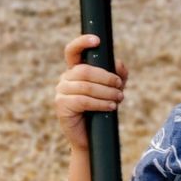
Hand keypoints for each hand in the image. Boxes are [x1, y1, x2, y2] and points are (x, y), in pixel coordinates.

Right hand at [55, 34, 127, 152]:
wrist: (92, 140)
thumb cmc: (101, 112)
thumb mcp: (112, 91)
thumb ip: (117, 76)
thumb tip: (119, 64)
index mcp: (75, 71)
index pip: (72, 51)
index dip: (82, 42)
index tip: (97, 40)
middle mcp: (65, 79)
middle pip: (85, 70)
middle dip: (106, 77)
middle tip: (119, 86)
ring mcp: (61, 92)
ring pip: (86, 86)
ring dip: (106, 92)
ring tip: (119, 98)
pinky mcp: (61, 106)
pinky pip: (82, 100)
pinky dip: (100, 102)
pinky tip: (111, 106)